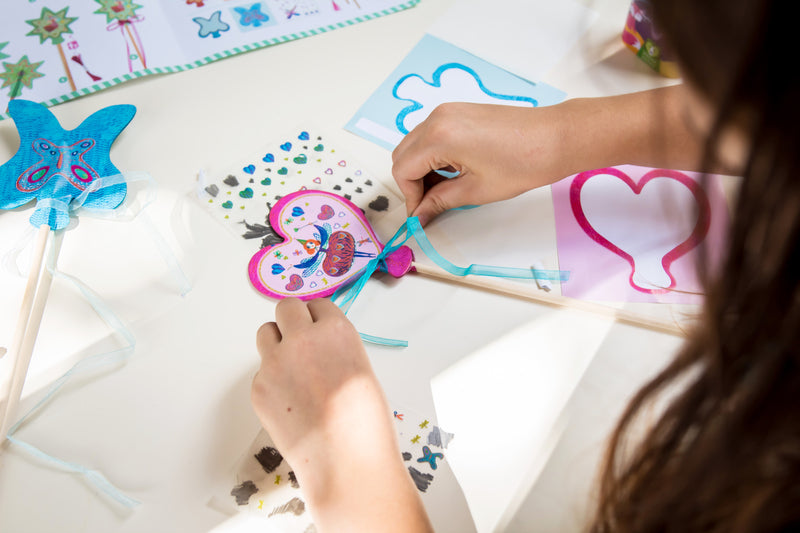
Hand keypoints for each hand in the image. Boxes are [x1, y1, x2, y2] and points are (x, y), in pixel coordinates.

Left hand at [251, 298, 431, 531]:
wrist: (344, 460)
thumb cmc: (364, 421)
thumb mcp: (361, 370)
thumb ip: (336, 349)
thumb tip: (320, 348)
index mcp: (335, 330)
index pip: (318, 304)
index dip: (318, 318)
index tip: (320, 330)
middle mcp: (302, 338)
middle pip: (286, 307)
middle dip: (293, 321)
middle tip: (301, 343)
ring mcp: (275, 362)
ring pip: (266, 332)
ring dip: (277, 343)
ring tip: (293, 370)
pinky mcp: (258, 387)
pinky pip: (261, 371)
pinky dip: (272, 381)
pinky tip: (290, 403)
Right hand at [391, 87, 710, 226]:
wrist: (555, 137)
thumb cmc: (522, 163)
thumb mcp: (476, 190)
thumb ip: (440, 201)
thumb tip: (420, 215)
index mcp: (439, 137)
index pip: (403, 170)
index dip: (409, 197)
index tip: (421, 215)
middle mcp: (437, 118)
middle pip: (402, 154)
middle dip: (411, 182)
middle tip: (428, 205)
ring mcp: (447, 111)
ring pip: (414, 145)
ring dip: (421, 169)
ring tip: (443, 191)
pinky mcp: (458, 111)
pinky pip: (430, 135)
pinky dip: (432, 155)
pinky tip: (451, 172)